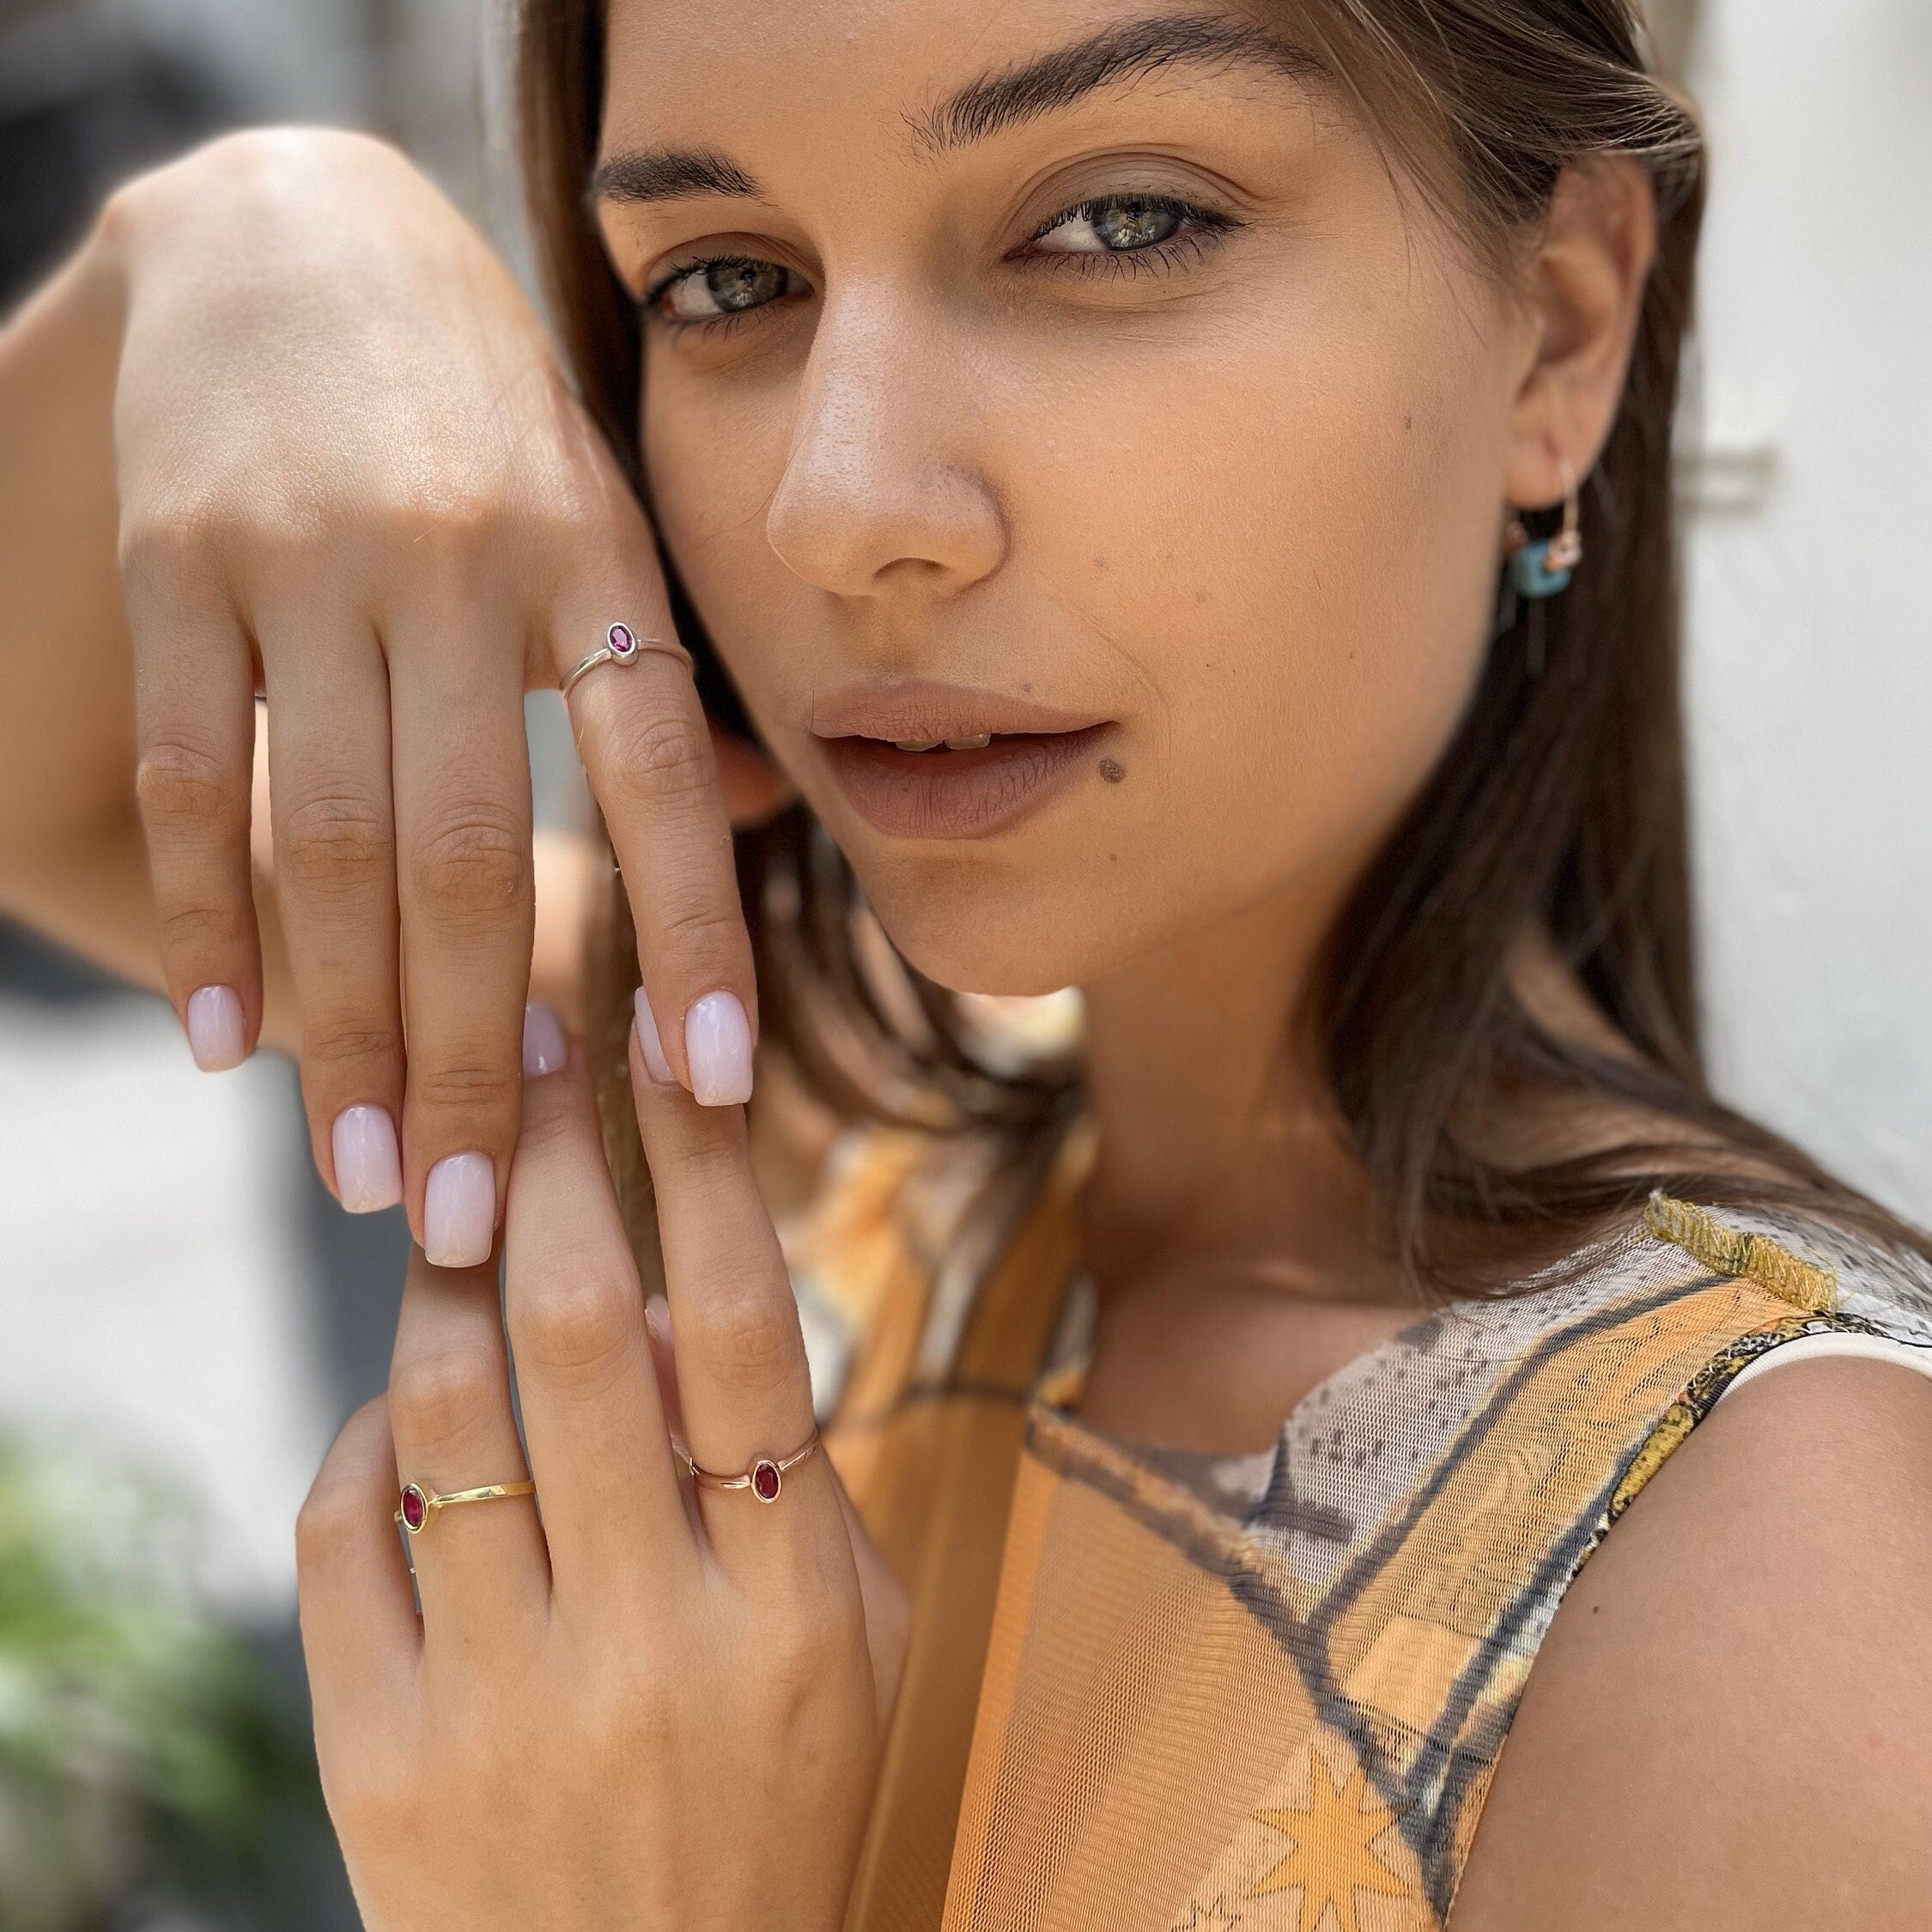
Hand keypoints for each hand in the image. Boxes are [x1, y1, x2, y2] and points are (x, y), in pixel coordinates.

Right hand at [104, 128, 782, 1259]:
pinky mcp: (181, 563)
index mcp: (597, 558)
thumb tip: (763, 825)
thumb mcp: (609, 511)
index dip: (691, 939)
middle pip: (466, 856)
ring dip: (347, 1031)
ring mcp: (310, 561)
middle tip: (474, 1219)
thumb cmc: (488, 418)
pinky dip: (209, 918)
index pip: (659, 780)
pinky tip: (228, 1041)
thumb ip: (671, 672)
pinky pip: (193, 774)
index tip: (709, 1095)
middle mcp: (459, 562)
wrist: (299, 237)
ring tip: (363, 1174)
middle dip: (471, 1056)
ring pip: (327, 841)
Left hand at [296, 1008, 906, 1930]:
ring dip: (438, 1270)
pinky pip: (341, 1533)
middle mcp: (650, 1643)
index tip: (663, 1036)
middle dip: (541, 1152)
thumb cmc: (788, 1810)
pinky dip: (365, 1436)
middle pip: (573, 1330)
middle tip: (521, 1037)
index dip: (699, 1160)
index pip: (739, 1327)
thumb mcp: (859, 1649)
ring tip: (453, 1190)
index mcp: (795, 1608)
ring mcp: (503, 1705)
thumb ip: (794, 1475)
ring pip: (438, 1411)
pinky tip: (402, 1411)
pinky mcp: (381, 1764)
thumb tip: (661, 1303)